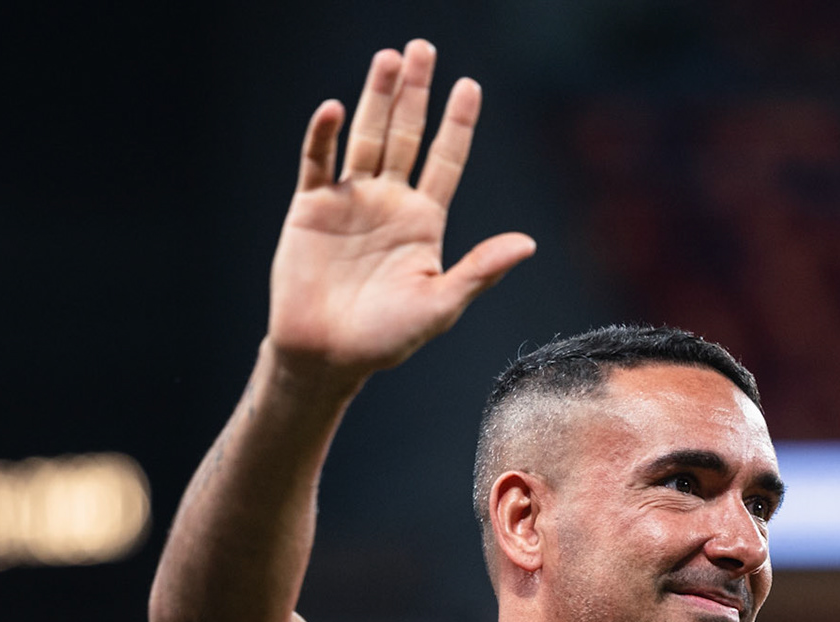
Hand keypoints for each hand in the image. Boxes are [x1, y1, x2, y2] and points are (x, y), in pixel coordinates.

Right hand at [266, 42, 535, 384]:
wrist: (326, 356)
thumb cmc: (386, 339)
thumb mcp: (441, 304)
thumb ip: (481, 270)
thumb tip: (528, 243)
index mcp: (424, 221)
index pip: (445, 160)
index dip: (457, 124)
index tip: (469, 86)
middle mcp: (389, 202)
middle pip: (405, 134)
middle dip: (414, 93)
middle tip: (422, 47)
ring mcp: (349, 200)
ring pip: (366, 137)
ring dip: (376, 98)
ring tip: (389, 57)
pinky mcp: (310, 208)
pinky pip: (318, 162)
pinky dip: (324, 135)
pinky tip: (336, 109)